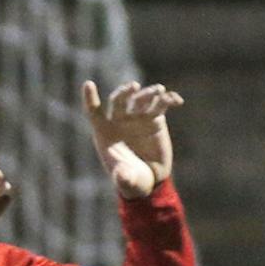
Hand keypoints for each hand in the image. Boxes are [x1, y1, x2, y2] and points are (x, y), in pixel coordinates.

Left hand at [83, 80, 180, 198]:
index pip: (94, 111)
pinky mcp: (155, 119)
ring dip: (149, 92)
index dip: (89, 98)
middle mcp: (119, 121)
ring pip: (141, 98)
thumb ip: (123, 178)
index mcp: (104, 133)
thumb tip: (121, 175)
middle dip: (124, 92)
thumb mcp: (127, 181)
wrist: (150, 178)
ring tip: (159, 91)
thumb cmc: (132, 180)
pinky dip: (169, 99)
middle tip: (133, 88)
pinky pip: (161, 104)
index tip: (88, 84)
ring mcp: (138, 117)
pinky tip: (176, 101)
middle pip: (118, 100)